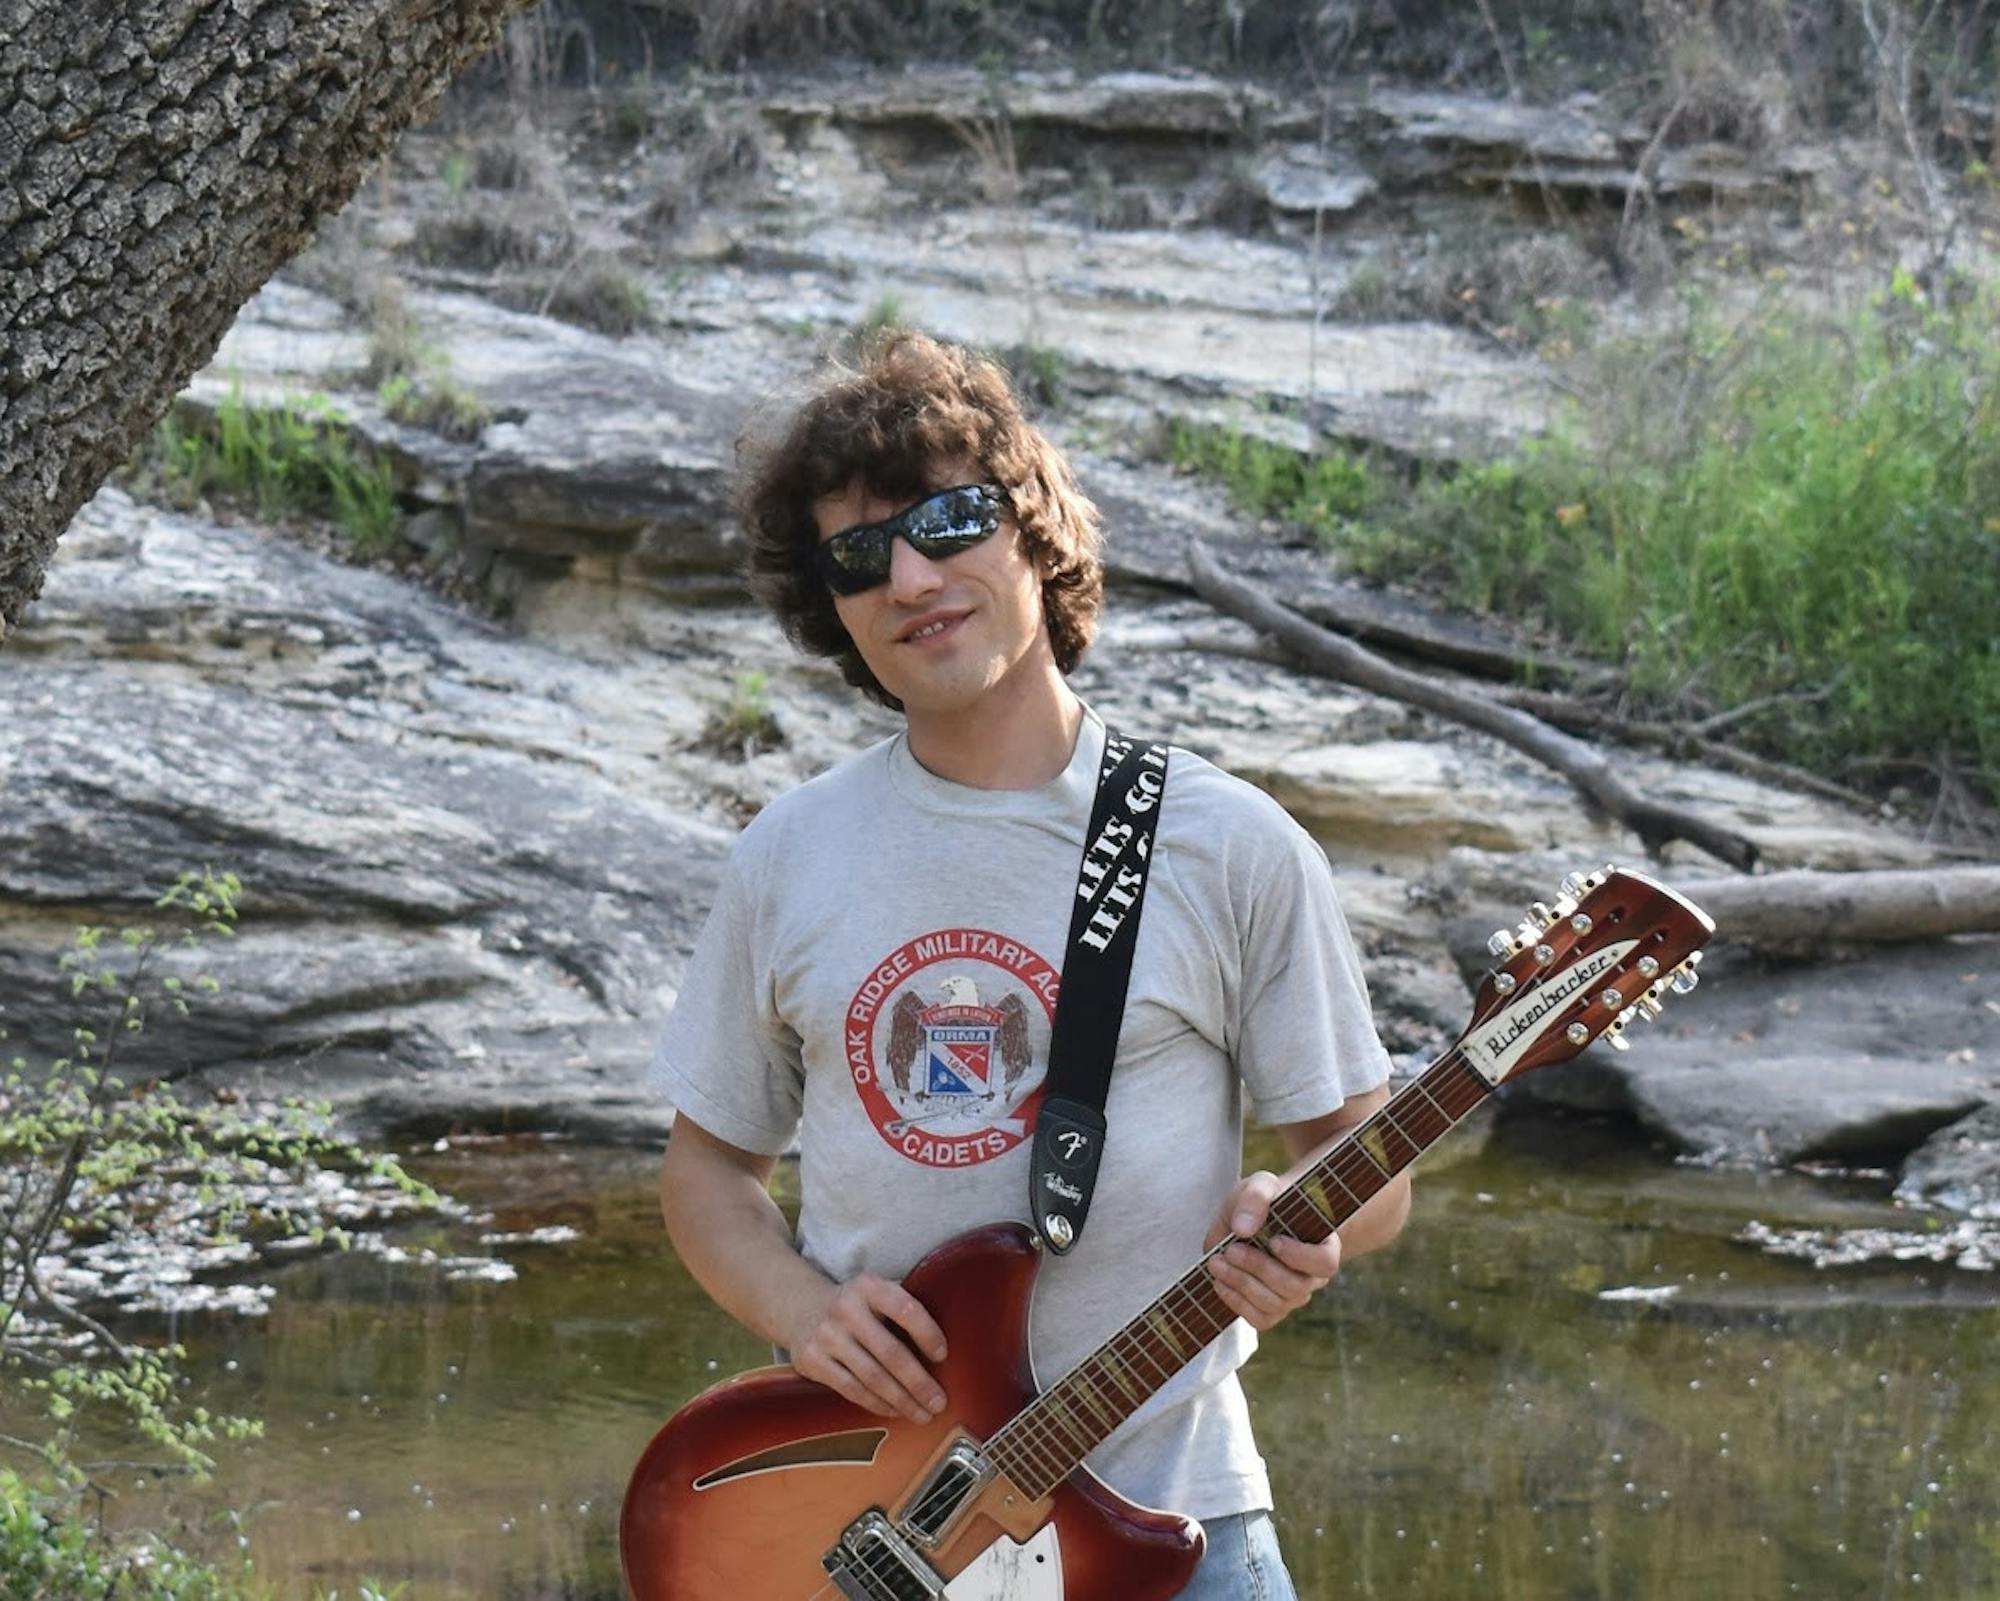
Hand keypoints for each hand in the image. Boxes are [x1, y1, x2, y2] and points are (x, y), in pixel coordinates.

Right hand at [786, 1274, 948, 1423]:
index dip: (927, 1333)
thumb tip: (947, 1350)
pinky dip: (877, 1404)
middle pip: (890, 1353)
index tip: (944, 1355)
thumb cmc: (856, 1307)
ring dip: (902, 1401)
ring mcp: (826, 1336)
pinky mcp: (812, 1360)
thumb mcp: (875, 1293)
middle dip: (919, 1383)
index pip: (904, 1308)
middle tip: (939, 1402)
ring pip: (872, 1378)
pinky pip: (852, 1389)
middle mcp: (845, 1309)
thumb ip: (902, 1310)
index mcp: (868, 1286)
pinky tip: (894, 1410)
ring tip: (923, 1414)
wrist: (800, 1308)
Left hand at [1203, 1171, 1341, 1331]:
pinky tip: (1220, 1282)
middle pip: (1294, 1286)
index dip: (1300, 1257)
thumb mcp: (1260, 1186)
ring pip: (1275, 1305)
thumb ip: (1255, 1198)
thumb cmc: (1265, 1201)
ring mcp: (1293, 1297)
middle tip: (1230, 1250)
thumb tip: (1243, 1229)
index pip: (1325, 1262)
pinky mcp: (1272, 1310)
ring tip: (1217, 1263)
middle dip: (1258, 1268)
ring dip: (1241, 1285)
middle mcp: (1312, 1276)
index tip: (1273, 1240)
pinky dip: (1236, 1303)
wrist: (1250, 1220)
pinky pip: (1260, 1319)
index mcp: (1323, 1244)